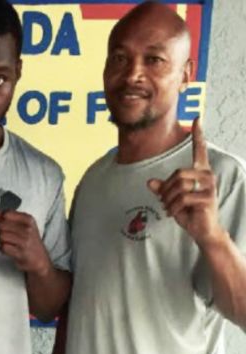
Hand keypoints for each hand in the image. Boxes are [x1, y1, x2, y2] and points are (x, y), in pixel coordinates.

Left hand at [0, 210, 51, 274]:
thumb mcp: (24, 225)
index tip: (3, 222)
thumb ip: (9, 217)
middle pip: (1, 225)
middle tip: (7, 235)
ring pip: (1, 236)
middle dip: (0, 231)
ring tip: (9, 242)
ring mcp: (24, 241)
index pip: (7, 214)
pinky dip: (3, 249)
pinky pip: (3, 247)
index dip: (1, 219)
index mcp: (28, 220)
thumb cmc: (31, 241)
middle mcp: (27, 229)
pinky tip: (10, 249)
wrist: (39, 259)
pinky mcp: (20, 252)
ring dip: (1, 241)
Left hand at [147, 118, 223, 246]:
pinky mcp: (208, 197)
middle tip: (164, 201)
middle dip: (165, 189)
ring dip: (168, 199)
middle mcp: (206, 175)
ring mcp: (209, 186)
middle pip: (177, 174)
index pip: (200, 149)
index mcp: (199, 171)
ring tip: (169, 207)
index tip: (197, 118)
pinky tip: (174, 213)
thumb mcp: (171, 198)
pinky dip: (173, 207)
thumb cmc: (187, 211)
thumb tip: (149, 182)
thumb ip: (162, 188)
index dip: (198, 134)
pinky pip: (182, 198)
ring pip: (179, 185)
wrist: (202, 229)